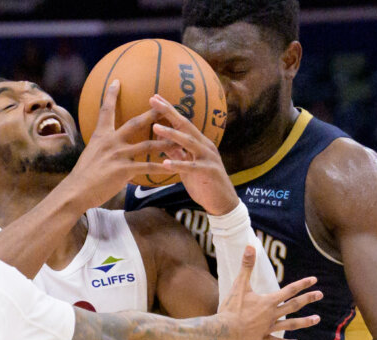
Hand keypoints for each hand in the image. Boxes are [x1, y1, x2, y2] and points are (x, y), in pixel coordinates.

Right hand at [66, 81, 175, 208]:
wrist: (76, 191)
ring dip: (165, 142)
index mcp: (101, 136)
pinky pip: (148, 167)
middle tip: (165, 105)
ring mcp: (118, 155)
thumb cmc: (83, 176)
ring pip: (148, 145)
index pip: (106, 111)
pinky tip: (174, 167)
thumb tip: (108, 147)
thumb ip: (102, 148)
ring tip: (180, 140)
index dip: (111, 95)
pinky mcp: (124, 170)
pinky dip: (162, 167)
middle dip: (152, 114)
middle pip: (135, 123)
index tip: (117, 81)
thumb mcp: (91, 154)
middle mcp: (111, 142)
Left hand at [149, 94, 238, 215]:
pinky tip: (165, 164)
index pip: (182, 123)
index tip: (154, 98)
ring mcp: (208, 158)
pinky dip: (178, 165)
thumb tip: (163, 144)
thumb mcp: (188, 167)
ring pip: (189, 142)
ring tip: (156, 128)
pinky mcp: (208, 172)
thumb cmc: (204, 184)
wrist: (223, 203)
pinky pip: (191, 167)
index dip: (169, 110)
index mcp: (200, 143)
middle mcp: (205, 146)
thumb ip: (178, 154)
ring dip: (172, 135)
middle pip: (186, 126)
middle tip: (153, 101)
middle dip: (169, 113)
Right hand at [218, 246, 321, 339]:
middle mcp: (271, 315)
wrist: (224, 331)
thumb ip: (246, 266)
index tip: (314, 280)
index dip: (302, 284)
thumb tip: (250, 247)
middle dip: (308, 299)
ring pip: (290, 325)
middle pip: (293, 306)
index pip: (289, 290)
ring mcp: (267, 328)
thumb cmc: (231, 308)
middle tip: (320, 295)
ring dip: (304, 322)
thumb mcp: (239, 285)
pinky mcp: (261, 339)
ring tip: (317, 319)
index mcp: (268, 302)